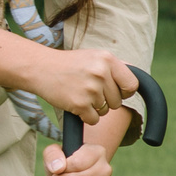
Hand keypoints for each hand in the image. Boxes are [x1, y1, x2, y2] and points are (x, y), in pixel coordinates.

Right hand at [22, 47, 137, 125]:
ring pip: (105, 111)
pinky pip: (94, 119)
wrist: (39, 68)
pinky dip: (85, 116)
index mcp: (107, 60)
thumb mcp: (93, 56)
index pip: (132, 85)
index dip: (125, 92)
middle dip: (106, 101)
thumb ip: (114, 67)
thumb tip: (135, 82)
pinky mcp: (80, 104)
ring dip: (94, 108)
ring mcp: (90, 89)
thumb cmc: (68, 64)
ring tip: (79, 94)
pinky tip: (75, 104)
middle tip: (89, 91)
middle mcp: (101, 73)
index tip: (117, 92)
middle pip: (118, 102)